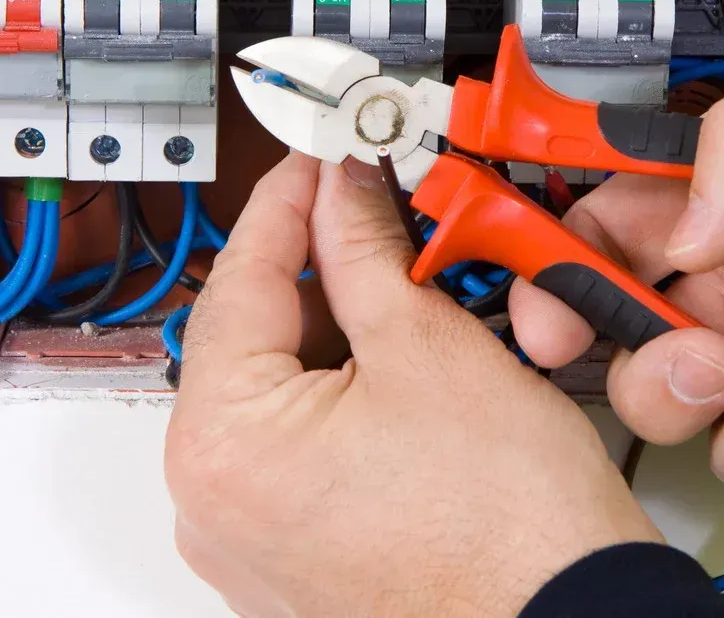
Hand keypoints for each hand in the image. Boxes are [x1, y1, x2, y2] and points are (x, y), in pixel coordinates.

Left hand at [166, 154, 659, 617]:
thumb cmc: (510, 533)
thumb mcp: (429, 347)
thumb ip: (365, 250)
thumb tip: (344, 191)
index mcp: (220, 445)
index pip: (239, 278)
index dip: (289, 199)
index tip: (318, 155)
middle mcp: (213, 507)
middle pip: (254, 340)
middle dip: (318, 270)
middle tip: (372, 212)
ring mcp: (252, 545)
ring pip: (283, 397)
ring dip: (339, 335)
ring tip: (407, 293)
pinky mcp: (296, 569)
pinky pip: (303, 455)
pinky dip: (345, 401)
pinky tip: (401, 371)